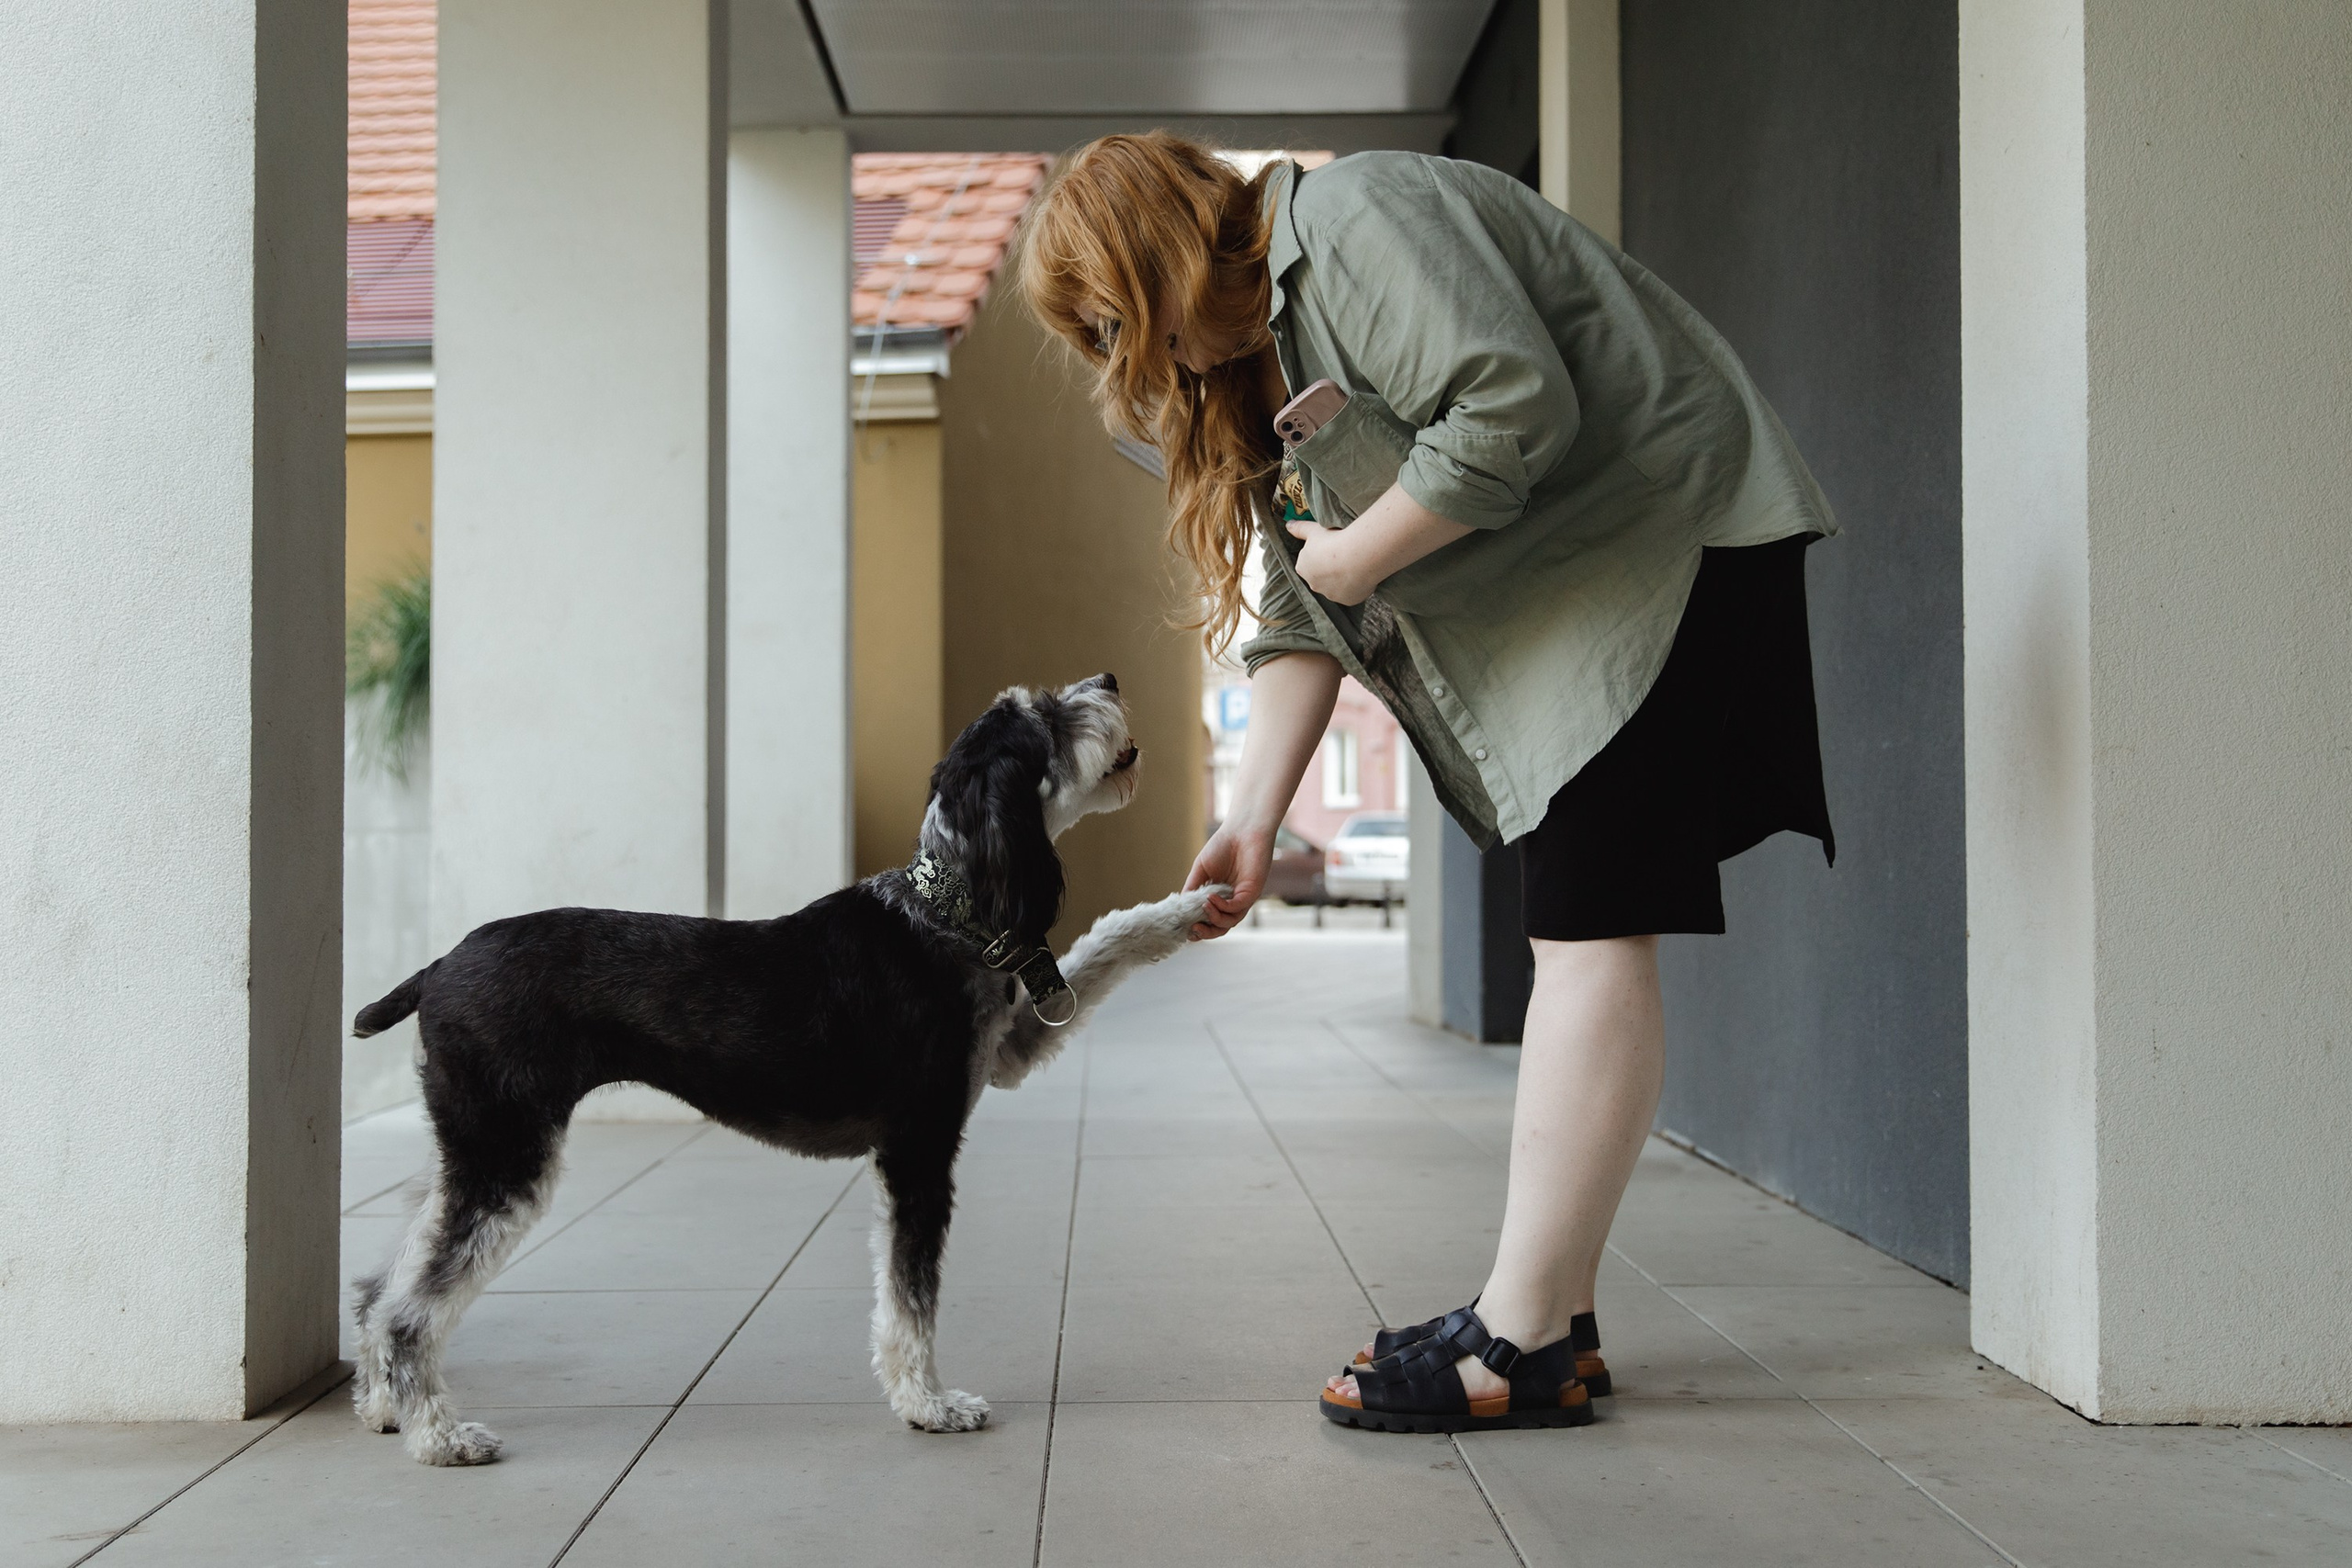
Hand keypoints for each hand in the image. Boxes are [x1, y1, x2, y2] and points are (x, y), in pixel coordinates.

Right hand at [1183, 823, 1271, 938]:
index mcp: (1219, 897)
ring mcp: (1242, 898)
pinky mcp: (1252, 892)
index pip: (1209, 920)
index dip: (1198, 928)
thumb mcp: (1201, 870)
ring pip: (1229, 921)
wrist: (1242, 830)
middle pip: (1220, 927)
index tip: (1185, 930)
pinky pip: (1236, 908)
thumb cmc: (1222, 846)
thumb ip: (1192, 889)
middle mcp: (1232, 901)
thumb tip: (1180, 908)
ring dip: (1214, 919)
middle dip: (1206, 933)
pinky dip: (1222, 907)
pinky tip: (1211, 897)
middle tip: (1193, 929)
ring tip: (1203, 906)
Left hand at [1285, 518, 1376, 605]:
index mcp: (1303, 568)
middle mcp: (1314, 585)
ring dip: (1343, 578)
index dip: (1320, 555)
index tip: (1330, 548)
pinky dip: (1355, 586)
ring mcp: (1331, 594)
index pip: (1308, 562)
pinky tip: (1362, 574)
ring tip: (1354, 563)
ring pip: (1337, 586)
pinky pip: (1351, 593)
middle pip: (1321, 576)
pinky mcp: (1348, 600)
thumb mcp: (1314, 530)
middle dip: (1330, 568)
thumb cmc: (1334, 541)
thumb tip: (1288, 525)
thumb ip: (1300, 529)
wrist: (1358, 556)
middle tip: (1343, 555)